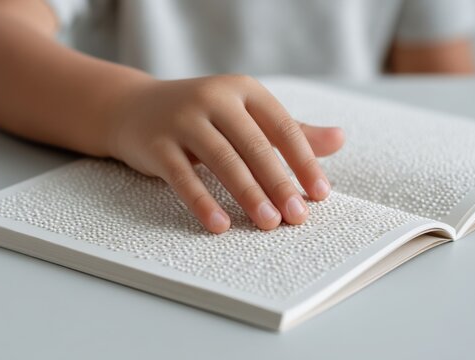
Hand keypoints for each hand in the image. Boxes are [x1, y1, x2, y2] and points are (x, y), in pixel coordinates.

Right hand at [108, 75, 344, 232]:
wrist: (134, 107)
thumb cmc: (203, 116)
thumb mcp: (246, 116)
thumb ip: (291, 131)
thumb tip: (339, 139)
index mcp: (244, 90)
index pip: (283, 127)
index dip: (304, 162)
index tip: (320, 194)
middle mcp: (214, 98)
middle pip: (255, 145)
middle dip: (280, 183)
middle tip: (298, 217)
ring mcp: (183, 119)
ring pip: (222, 160)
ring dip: (248, 194)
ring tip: (269, 223)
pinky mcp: (157, 144)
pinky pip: (182, 177)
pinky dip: (202, 203)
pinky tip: (220, 225)